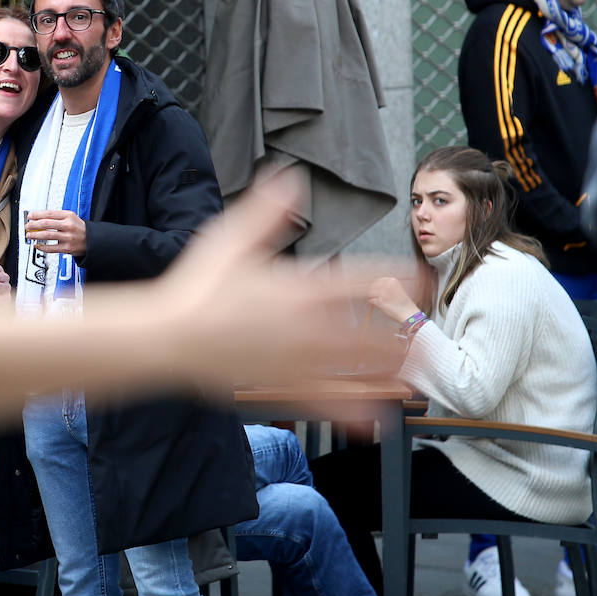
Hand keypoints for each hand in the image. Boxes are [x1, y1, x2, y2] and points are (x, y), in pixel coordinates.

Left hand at [24, 210, 86, 256]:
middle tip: (27, 226)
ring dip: (35, 235)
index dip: (37, 215)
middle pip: (46, 223)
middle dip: (33, 225)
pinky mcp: (67, 248)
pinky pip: (51, 248)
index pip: (49, 213)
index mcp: (68, 216)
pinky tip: (37, 245)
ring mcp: (68, 237)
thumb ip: (56, 217)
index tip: (30, 216)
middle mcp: (68, 226)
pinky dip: (42, 247)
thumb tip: (39, 219)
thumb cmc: (79, 228)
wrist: (92, 240)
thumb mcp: (70, 217)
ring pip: (47, 235)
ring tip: (29, 235)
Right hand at [137, 172, 412, 389]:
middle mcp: (306, 328)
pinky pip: (327, 403)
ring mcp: (296, 362)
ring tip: (416, 371)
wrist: (168, 337)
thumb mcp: (230, 237)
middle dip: (406, 332)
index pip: (363, 281)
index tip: (420, 275)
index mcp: (299, 288)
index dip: (398, 277)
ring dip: (392, 372)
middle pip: (373, 333)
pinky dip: (355, 411)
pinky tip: (376, 417)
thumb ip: (266, 209)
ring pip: (357, 371)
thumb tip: (289, 177)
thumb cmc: (197, 285)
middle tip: (427, 329)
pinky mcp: (281, 388)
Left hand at [367, 276, 420, 324]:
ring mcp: (383, 292)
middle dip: (372, 292)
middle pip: (372, 287)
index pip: (377, 281)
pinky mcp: (380, 301)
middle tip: (377, 299)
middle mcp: (387, 284)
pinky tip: (381, 306)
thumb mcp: (396, 289)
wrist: (409, 313)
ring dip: (373, 298)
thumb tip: (373, 286)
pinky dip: (374, 304)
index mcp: (392, 280)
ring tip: (380, 303)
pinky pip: (370, 300)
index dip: (375, 287)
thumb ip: (387, 286)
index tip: (377, 292)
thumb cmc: (402, 303)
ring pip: (370, 293)